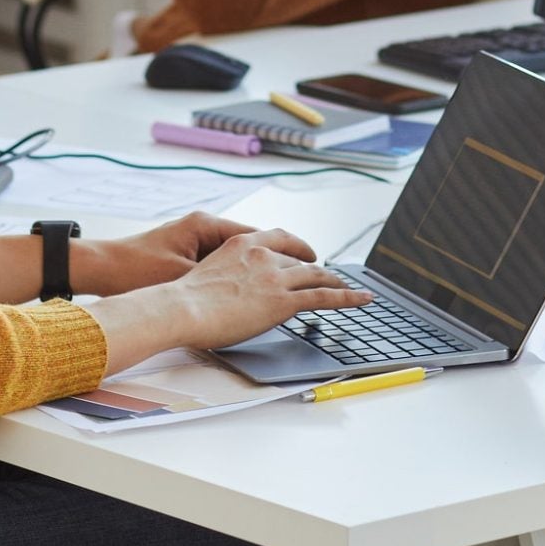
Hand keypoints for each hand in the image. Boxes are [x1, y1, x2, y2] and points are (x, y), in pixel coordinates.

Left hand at [80, 213, 308, 294]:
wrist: (99, 268)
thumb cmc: (136, 271)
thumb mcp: (183, 279)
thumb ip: (221, 283)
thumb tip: (257, 293)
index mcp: (206, 227)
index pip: (259, 235)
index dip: (290, 250)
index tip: (314, 261)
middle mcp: (204, 228)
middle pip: (256, 240)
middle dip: (283, 256)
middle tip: (314, 271)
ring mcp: (195, 240)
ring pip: (242, 252)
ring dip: (264, 265)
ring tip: (291, 282)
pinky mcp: (185, 255)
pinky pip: (225, 262)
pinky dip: (243, 273)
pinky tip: (255, 290)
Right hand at [163, 228, 372, 348]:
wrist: (182, 308)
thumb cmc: (184, 299)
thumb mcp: (208, 273)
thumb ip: (228, 274)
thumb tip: (232, 289)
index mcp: (243, 244)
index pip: (280, 237)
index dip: (298, 245)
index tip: (307, 252)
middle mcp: (263, 255)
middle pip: (299, 260)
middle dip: (316, 270)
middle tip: (329, 277)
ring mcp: (276, 277)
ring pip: (315, 276)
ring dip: (335, 283)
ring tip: (349, 289)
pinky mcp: (284, 300)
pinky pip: (324, 297)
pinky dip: (348, 297)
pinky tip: (362, 299)